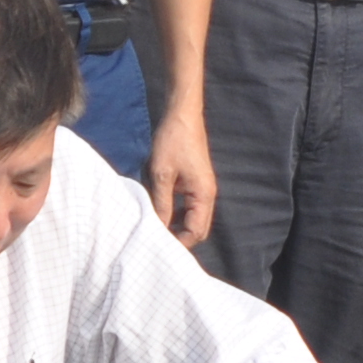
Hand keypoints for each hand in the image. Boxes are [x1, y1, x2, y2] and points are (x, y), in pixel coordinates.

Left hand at [144, 102, 217, 244]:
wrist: (181, 115)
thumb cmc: (172, 141)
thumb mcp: (161, 175)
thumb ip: (161, 204)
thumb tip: (157, 228)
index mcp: (203, 195)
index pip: (196, 231)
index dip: (179, 243)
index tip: (158, 247)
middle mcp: (207, 195)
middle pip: (197, 228)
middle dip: (180, 238)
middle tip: (155, 241)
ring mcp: (202, 189)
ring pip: (193, 218)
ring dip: (177, 226)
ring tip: (156, 231)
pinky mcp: (195, 182)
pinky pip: (188, 207)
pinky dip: (177, 214)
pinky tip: (160, 214)